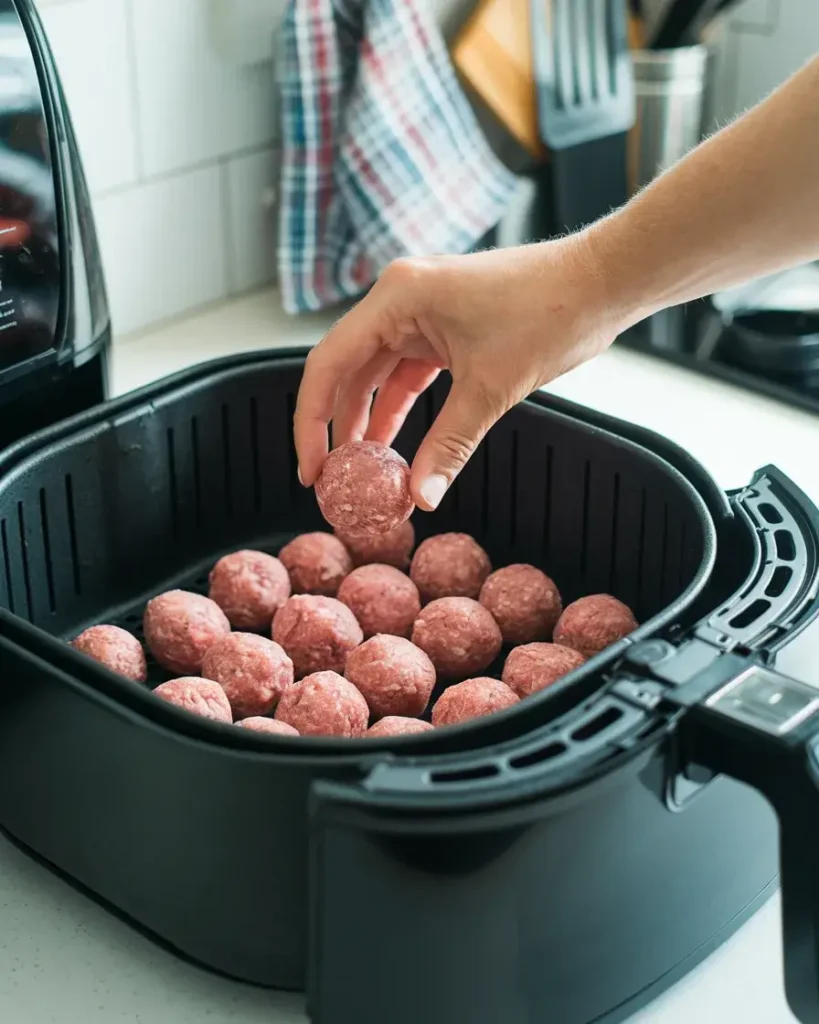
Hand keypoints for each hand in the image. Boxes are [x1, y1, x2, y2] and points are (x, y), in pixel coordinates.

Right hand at [294, 236, 620, 509]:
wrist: (601, 283)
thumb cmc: (551, 312)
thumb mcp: (491, 388)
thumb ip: (450, 444)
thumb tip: (420, 497)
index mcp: (397, 297)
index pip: (329, 363)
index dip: (311, 420)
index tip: (311, 468)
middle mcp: (399, 299)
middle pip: (347, 371)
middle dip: (337, 427)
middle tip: (331, 479)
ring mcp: (421, 311)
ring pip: (376, 375)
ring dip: (369, 423)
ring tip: (362, 472)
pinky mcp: (443, 326)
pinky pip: (406, 374)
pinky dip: (399, 410)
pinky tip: (394, 447)